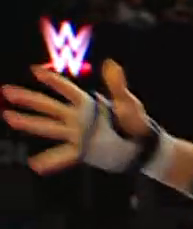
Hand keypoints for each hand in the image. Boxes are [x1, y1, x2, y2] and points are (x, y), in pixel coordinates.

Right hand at [2, 60, 150, 174]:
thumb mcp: (128, 103)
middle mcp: (78, 118)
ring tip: (9, 117)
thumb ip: (117, 85)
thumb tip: (110, 63)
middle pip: (49, 106)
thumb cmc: (136, 122)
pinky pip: (63, 156)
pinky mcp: (82, 151)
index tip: (35, 71)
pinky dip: (50, 161)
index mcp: (88, 104)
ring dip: (28, 123)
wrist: (143, 147)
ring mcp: (78, 134)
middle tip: (7, 91)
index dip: (53, 80)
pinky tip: (35, 165)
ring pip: (49, 127)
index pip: (67, 90)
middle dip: (28, 98)